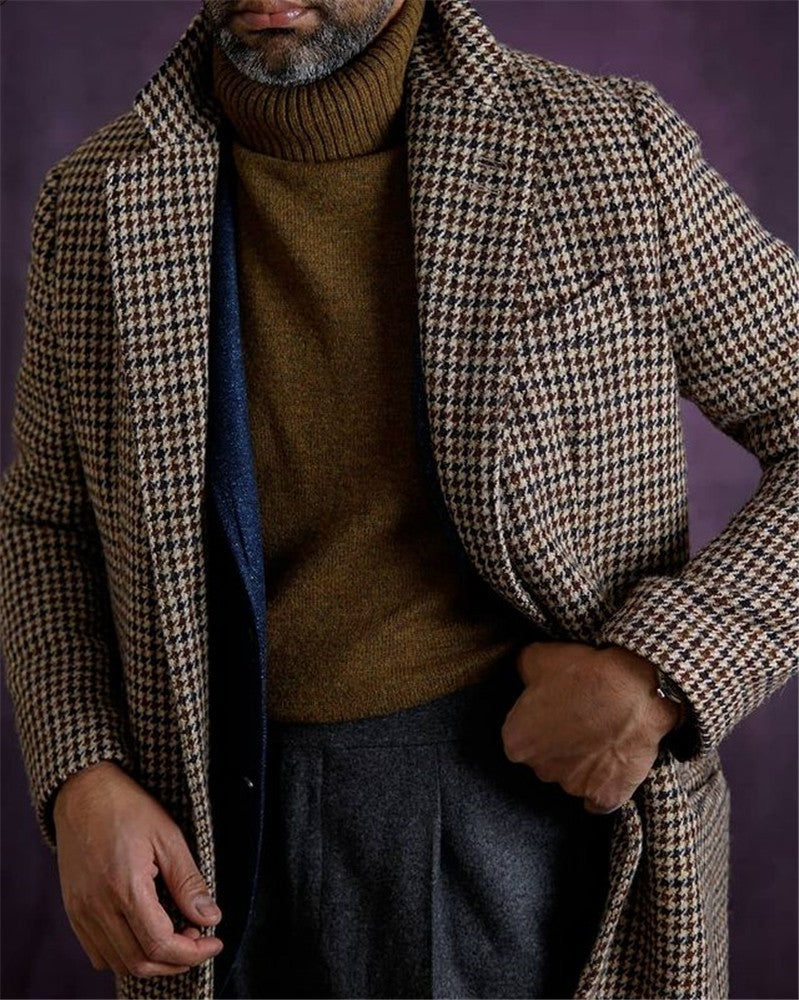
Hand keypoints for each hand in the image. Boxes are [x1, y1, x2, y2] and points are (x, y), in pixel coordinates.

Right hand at [52, 760, 223, 978]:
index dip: (192, 952)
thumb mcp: (168, 837)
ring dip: (152, 960)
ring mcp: (81, 912)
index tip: (214, 941)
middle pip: (139, 962)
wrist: (83, 792)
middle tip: (199, 938)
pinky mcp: (73, 911)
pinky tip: (146, 934)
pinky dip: (125, 955)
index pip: (160, 944)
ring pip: (117, 962)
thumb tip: (210, 918)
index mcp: (124, 887)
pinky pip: (98, 952)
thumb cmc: (127, 807)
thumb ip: (188, 882)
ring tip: (176, 934)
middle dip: (176, 961)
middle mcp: (97, 908)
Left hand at [500, 641, 682, 813]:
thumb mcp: (538, 657)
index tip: (553, 710)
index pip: (521, 737)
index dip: (538, 722)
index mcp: (518, 742)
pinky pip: (598, 801)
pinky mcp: (606, 797)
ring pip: (573, 778)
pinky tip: (610, 767)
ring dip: (584, 762)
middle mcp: (541, 770)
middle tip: (579, 719)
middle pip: (546, 759)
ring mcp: (574, 786)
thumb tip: (523, 671)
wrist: (633, 691)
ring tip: (602, 735)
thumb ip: (522, 669)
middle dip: (559, 743)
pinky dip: (603, 788)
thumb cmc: (583, 673)